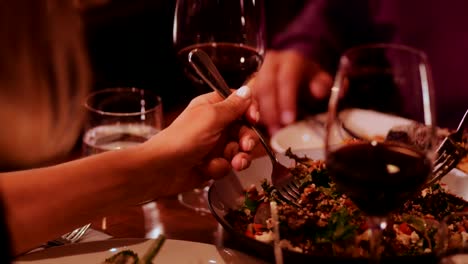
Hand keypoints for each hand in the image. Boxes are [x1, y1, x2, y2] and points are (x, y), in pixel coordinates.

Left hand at [139, 86, 258, 196]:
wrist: (162, 170)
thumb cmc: (182, 139)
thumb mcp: (211, 118)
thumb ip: (233, 106)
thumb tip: (248, 89)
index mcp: (212, 106)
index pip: (240, 102)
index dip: (250, 111)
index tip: (254, 119)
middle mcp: (215, 123)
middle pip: (245, 128)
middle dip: (247, 139)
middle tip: (245, 146)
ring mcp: (214, 144)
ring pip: (239, 149)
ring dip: (239, 156)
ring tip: (235, 163)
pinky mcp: (213, 163)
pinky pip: (228, 164)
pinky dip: (221, 167)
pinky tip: (209, 169)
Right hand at [252, 49, 332, 134]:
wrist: (294, 70)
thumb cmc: (307, 78)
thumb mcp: (320, 79)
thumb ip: (323, 85)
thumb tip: (318, 92)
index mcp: (289, 61)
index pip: (286, 79)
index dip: (286, 100)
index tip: (288, 120)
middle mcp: (269, 65)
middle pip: (265, 86)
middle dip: (270, 110)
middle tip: (276, 130)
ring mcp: (256, 74)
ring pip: (252, 94)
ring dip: (258, 115)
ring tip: (267, 131)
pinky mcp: (247, 86)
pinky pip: (243, 101)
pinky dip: (249, 115)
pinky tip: (256, 128)